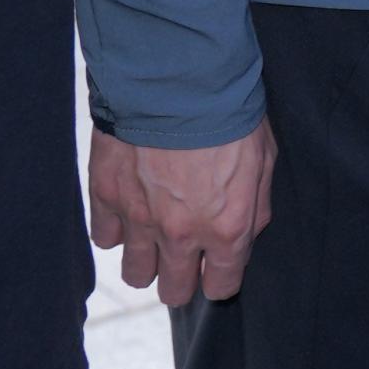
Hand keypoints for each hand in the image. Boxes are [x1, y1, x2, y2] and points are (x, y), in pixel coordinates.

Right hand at [90, 124, 276, 306]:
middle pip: (174, 291)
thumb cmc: (230, 113)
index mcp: (226, 228)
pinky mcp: (106, 196)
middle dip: (182, 279)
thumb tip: (242, 235)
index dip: (221, 278)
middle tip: (185, 254)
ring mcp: (139, 218)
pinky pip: (104, 239)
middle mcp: (180, 234)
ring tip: (155, 236)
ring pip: (136, 274)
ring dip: (147, 261)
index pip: (221, 286)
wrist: (180, 77)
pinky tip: (130, 210)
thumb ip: (254, 208)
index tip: (218, 266)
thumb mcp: (264, 160)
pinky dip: (116, 230)